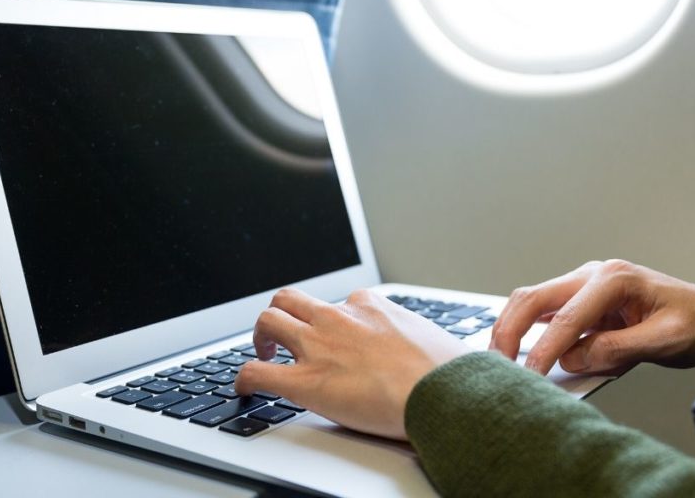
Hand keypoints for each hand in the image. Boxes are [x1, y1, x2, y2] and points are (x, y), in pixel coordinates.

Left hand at [234, 288, 470, 439]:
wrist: (447, 394)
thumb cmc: (450, 374)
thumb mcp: (435, 340)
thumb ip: (419, 340)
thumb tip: (440, 352)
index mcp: (371, 307)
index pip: (340, 301)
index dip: (329, 319)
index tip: (330, 333)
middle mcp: (340, 318)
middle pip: (292, 299)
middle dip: (280, 314)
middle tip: (279, 336)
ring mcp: (320, 346)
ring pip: (269, 321)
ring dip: (259, 337)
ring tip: (262, 354)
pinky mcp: (306, 381)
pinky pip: (257, 373)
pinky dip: (244, 378)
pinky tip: (244, 387)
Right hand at [490, 259, 694, 375]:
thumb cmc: (694, 324)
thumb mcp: (668, 342)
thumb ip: (620, 349)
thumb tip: (573, 358)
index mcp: (615, 280)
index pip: (568, 317)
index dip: (546, 349)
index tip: (532, 376)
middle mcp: (592, 274)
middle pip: (533, 297)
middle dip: (509, 331)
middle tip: (498, 365)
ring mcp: (582, 284)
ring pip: (530, 301)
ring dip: (511, 329)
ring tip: (501, 361)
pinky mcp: (577, 298)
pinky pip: (542, 312)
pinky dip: (524, 330)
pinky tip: (518, 352)